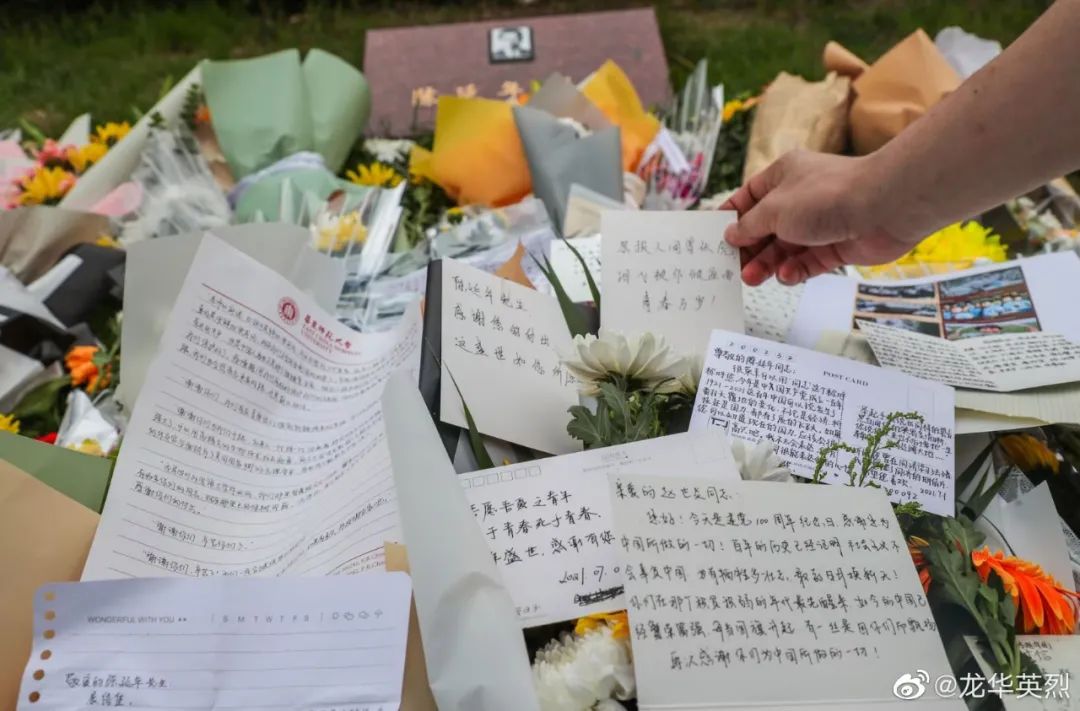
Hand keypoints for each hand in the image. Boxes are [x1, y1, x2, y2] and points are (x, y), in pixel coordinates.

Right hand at [722, 151, 920, 285]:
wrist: (884, 206)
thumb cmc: (824, 197)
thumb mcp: (774, 208)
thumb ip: (749, 225)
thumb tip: (731, 234)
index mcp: (783, 176)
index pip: (749, 197)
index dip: (731, 217)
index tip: (713, 238)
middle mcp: (800, 198)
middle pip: (765, 227)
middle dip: (748, 248)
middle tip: (732, 268)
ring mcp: (820, 223)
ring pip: (785, 248)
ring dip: (768, 263)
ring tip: (752, 278)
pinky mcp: (837, 246)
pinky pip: (808, 262)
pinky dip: (795, 270)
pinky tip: (787, 276)